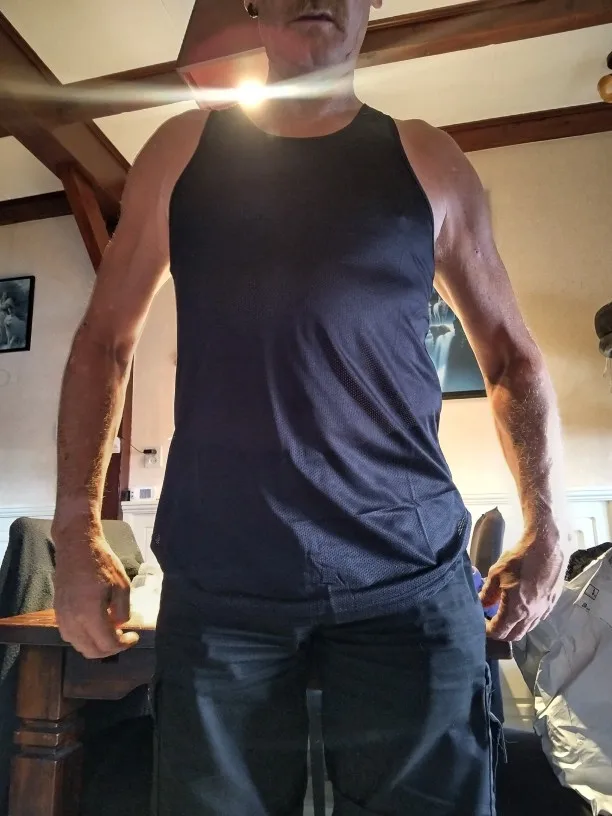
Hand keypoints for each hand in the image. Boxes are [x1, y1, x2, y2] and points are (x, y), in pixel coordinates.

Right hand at [53, 523, 138, 658]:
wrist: (77, 546)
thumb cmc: (102, 562)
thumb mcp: (122, 585)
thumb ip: (122, 610)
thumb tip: (119, 625)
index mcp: (89, 613)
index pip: (106, 643)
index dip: (123, 644)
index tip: (133, 637)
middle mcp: (72, 619)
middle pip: (90, 650)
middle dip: (110, 649)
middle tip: (123, 638)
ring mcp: (62, 616)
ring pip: (78, 645)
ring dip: (95, 645)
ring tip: (111, 633)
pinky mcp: (58, 611)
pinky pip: (70, 635)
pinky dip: (84, 638)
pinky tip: (95, 627)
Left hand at [480, 533, 564, 641]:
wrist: (546, 547)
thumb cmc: (518, 559)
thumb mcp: (496, 574)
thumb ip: (488, 594)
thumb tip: (482, 605)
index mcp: (516, 610)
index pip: (499, 632)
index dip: (488, 631)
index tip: (481, 624)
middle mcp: (532, 615)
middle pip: (514, 635)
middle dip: (501, 633)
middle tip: (491, 622)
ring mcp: (544, 610)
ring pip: (528, 628)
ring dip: (515, 627)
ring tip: (505, 616)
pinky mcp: (552, 602)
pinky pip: (538, 618)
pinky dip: (527, 619)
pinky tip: (522, 608)